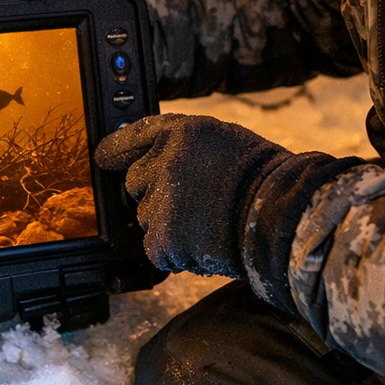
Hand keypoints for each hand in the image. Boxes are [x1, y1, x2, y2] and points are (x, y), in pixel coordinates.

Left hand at [96, 113, 291, 276]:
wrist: (281, 216)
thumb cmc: (264, 180)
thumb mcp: (224, 141)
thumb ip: (186, 147)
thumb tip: (159, 159)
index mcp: (182, 132)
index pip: (135, 135)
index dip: (116, 148)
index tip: (103, 157)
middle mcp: (165, 162)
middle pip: (135, 182)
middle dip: (155, 194)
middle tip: (192, 203)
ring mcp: (162, 201)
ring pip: (145, 217)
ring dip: (167, 224)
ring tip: (206, 222)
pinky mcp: (163, 238)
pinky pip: (155, 248)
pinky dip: (174, 252)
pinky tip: (202, 242)